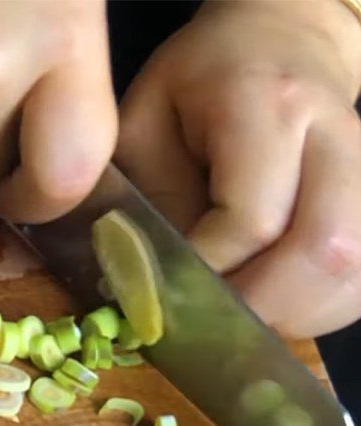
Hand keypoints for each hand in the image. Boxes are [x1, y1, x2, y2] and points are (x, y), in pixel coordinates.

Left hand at [117, 0, 360, 337]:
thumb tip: (158, 284)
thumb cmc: (196, 87)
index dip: (207, 274)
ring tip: (239, 316)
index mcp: (267, 104)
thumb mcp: (145, 125)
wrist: (276, 40)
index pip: (251, 220)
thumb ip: (151, 201)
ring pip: (354, 272)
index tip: (165, 294)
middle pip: (323, 251)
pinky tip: (275, 303)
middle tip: (208, 325)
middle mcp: (335, 134)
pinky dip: (317, 307)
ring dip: (292, 314)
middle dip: (259, 308)